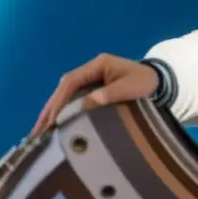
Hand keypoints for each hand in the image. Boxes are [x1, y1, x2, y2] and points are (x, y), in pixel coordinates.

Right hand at [30, 54, 158, 139]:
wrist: (161, 82)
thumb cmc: (146, 82)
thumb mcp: (131, 88)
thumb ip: (109, 94)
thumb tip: (84, 104)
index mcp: (99, 64)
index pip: (71, 81)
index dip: (59, 101)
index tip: (52, 120)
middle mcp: (91, 69)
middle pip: (63, 88)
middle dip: (50, 109)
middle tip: (37, 131)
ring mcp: (91, 78)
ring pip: (65, 95)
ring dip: (52, 113)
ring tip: (39, 133)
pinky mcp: (93, 88)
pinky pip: (72, 100)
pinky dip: (62, 113)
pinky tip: (54, 128)